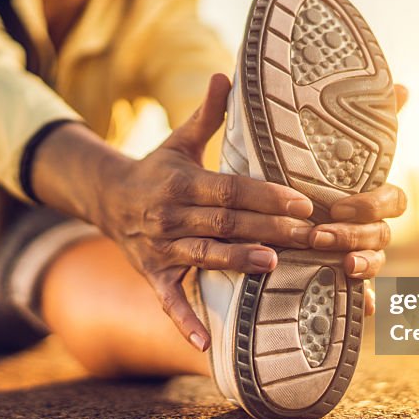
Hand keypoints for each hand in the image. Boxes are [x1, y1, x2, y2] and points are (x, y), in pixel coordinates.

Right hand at [92, 74, 316, 350]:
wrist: (107, 199)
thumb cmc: (158, 169)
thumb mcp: (179, 141)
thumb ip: (208, 114)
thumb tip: (227, 73)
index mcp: (182, 182)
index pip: (230, 188)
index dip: (265, 195)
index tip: (303, 200)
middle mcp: (171, 216)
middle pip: (225, 222)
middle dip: (269, 227)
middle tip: (311, 234)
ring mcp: (160, 249)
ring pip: (205, 255)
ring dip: (238, 260)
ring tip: (274, 264)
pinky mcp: (154, 276)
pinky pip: (169, 302)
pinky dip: (185, 322)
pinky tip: (206, 344)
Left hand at [305, 84, 409, 314]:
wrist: (276, 210)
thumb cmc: (306, 175)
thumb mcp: (319, 147)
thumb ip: (360, 119)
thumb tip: (405, 86)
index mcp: (370, 195)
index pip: (393, 200)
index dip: (370, 205)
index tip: (338, 205)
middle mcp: (370, 225)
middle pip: (383, 233)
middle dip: (355, 234)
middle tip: (320, 234)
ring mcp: (360, 252)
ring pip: (375, 260)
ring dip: (359, 262)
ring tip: (330, 259)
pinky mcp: (342, 277)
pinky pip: (364, 295)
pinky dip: (365, 302)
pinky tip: (364, 309)